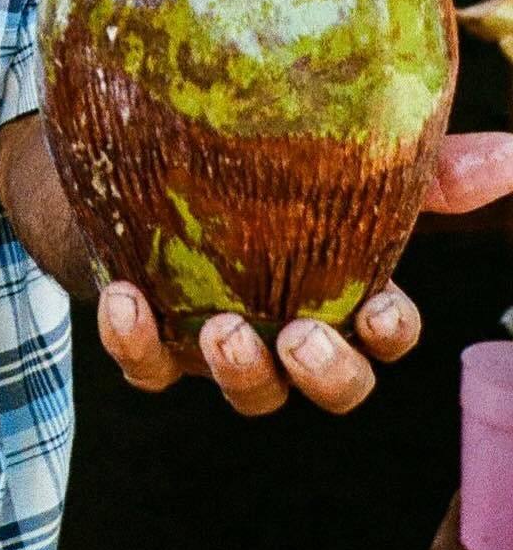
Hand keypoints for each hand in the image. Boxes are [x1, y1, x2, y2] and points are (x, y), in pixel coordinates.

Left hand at [96, 130, 512, 416]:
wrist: (145, 158)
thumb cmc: (266, 171)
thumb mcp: (344, 160)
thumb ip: (424, 167)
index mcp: (345, 296)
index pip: (387, 335)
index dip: (390, 334)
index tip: (381, 312)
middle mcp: (291, 333)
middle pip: (332, 385)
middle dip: (324, 374)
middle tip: (301, 338)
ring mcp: (222, 344)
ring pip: (248, 391)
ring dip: (239, 372)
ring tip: (222, 330)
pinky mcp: (153, 338)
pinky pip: (146, 366)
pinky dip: (135, 343)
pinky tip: (125, 299)